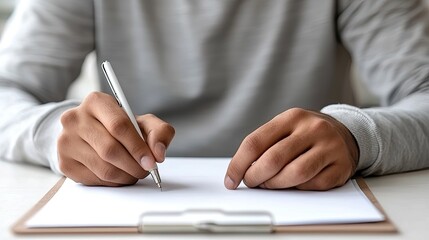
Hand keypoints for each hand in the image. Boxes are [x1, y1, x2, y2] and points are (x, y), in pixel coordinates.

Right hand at [58, 92, 174, 185]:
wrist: (92, 133)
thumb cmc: (121, 127)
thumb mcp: (144, 122)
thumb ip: (160, 132)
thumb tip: (158, 153)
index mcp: (96, 102)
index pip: (119, 126)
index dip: (138, 147)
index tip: (151, 161)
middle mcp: (75, 118)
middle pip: (110, 149)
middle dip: (134, 165)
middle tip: (146, 170)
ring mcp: (66, 141)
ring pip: (104, 168)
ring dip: (126, 176)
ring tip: (134, 172)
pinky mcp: (64, 162)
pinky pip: (95, 179)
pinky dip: (113, 182)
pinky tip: (119, 174)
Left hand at [224, 108, 358, 190]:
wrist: (346, 133)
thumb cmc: (306, 134)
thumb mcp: (285, 128)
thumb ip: (264, 144)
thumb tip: (239, 171)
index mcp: (292, 117)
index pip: (255, 142)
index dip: (238, 164)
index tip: (230, 179)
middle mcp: (312, 129)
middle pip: (274, 159)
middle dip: (255, 176)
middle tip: (251, 182)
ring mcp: (329, 147)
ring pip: (295, 173)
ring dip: (275, 185)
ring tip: (269, 184)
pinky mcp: (341, 166)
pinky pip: (313, 185)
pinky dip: (298, 189)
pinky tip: (293, 184)